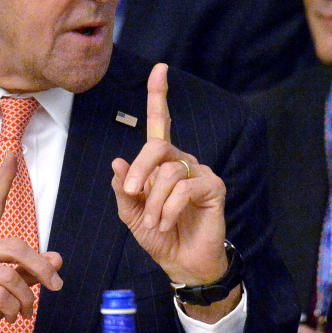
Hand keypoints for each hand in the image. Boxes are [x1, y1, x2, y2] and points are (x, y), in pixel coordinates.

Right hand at [0, 152, 63, 332]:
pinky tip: (11, 318)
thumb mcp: (6, 289)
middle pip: (16, 247)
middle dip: (42, 268)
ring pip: (10, 276)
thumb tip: (57, 258)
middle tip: (56, 287)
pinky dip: (12, 309)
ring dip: (27, 298)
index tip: (13, 154)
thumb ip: (29, 272)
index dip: (3, 180)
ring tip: (27, 312)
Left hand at [112, 63, 236, 320]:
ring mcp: (200, 173)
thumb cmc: (159, 236)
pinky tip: (167, 223)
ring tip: (154, 223)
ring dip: (154, 201)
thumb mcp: (131, 214)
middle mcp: (183, 161)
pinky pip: (185, 188)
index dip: (159, 95)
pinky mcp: (213, 187)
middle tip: (133, 193)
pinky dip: (169, 208)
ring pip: (169, 171)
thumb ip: (124, 189)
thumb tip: (118, 161)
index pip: (161, 123)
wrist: (183, 264)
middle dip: (140, 169)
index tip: (160, 68)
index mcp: (162, 163)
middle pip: (158, 146)